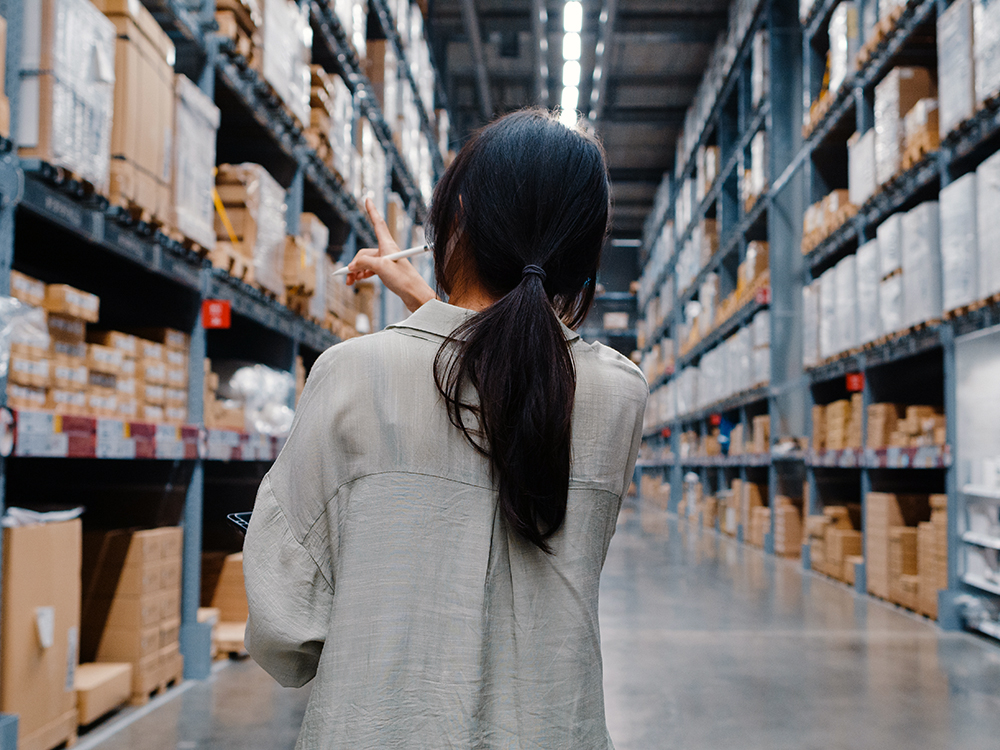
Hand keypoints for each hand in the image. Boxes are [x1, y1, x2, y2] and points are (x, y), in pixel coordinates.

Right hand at [344, 198, 436, 313]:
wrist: (415, 295)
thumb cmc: (403, 280)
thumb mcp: (380, 268)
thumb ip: (363, 263)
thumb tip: (352, 266)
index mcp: (388, 245)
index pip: (378, 223)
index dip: (372, 211)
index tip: (368, 199)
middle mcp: (387, 251)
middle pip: (365, 252)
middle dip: (355, 264)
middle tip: (348, 278)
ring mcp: (387, 261)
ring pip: (366, 263)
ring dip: (356, 272)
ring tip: (350, 282)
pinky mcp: (387, 272)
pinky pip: (370, 269)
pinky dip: (362, 275)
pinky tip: (357, 280)